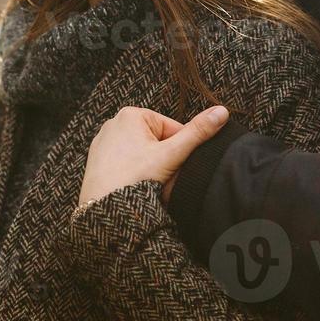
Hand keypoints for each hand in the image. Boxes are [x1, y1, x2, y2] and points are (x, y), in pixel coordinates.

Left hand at [77, 104, 229, 207]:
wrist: (106, 209)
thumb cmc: (136, 178)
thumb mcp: (172, 154)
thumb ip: (198, 132)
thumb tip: (222, 111)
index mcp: (131, 114)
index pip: (171, 128)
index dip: (180, 150)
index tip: (177, 166)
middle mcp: (114, 122)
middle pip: (156, 141)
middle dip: (164, 158)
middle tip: (161, 177)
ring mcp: (103, 141)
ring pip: (142, 153)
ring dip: (150, 167)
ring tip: (147, 183)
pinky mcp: (97, 160)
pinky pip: (126, 162)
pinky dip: (133, 172)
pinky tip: (133, 185)